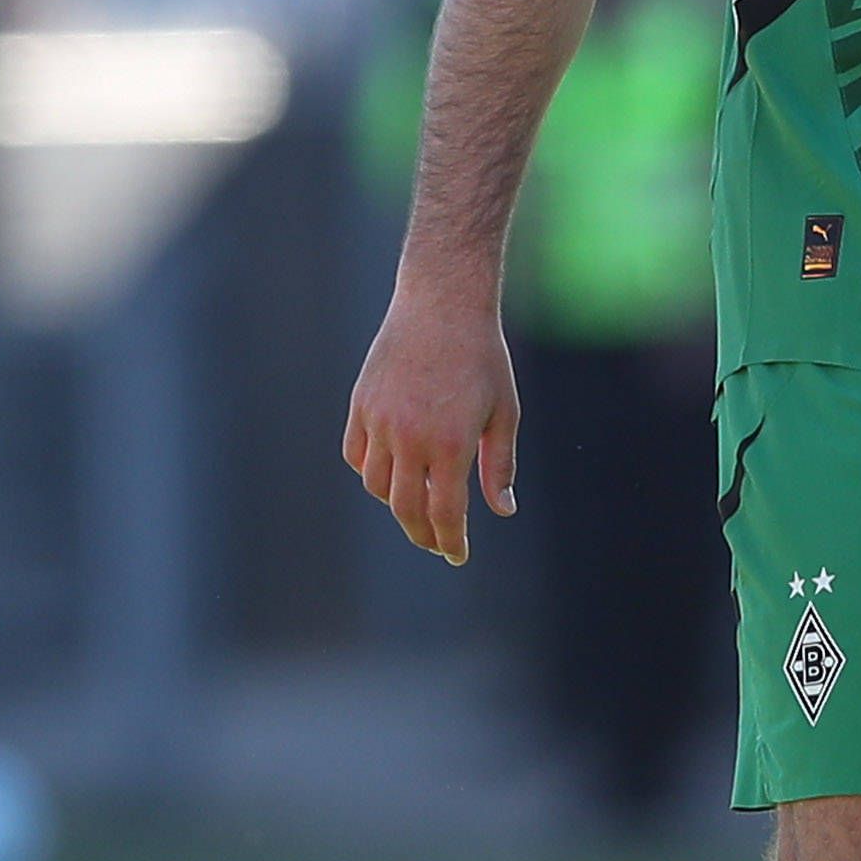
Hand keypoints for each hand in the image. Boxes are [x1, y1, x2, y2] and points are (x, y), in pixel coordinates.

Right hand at [344, 273, 518, 565]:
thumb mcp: (504, 413)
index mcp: (450, 444)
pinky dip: (370, 471)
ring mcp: (380, 421)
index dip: (450, 541)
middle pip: (406, 508)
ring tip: (416, 505)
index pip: (444, 513)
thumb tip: (502, 510)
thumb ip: (500, 466)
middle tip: (437, 544)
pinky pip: (356, 454)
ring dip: (396, 503)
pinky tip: (390, 473)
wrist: (442, 304)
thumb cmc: (482, 358)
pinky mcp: (361, 404)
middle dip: (423, 534)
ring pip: (376, 485)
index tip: (457, 555)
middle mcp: (410, 437)